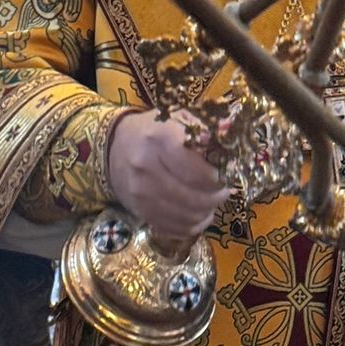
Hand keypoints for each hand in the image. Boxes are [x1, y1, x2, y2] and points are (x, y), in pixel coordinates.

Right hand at [106, 109, 229, 241]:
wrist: (115, 146)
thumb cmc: (154, 129)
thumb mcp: (178, 117)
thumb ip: (205, 126)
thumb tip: (229, 131)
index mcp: (159, 138)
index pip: (194, 168)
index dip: (215, 177)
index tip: (225, 175)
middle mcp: (146, 167)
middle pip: (191, 195)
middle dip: (215, 197)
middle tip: (225, 191)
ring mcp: (140, 192)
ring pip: (183, 215)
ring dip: (205, 213)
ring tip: (214, 202)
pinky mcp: (139, 210)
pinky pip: (172, 228)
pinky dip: (191, 226)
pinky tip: (200, 215)